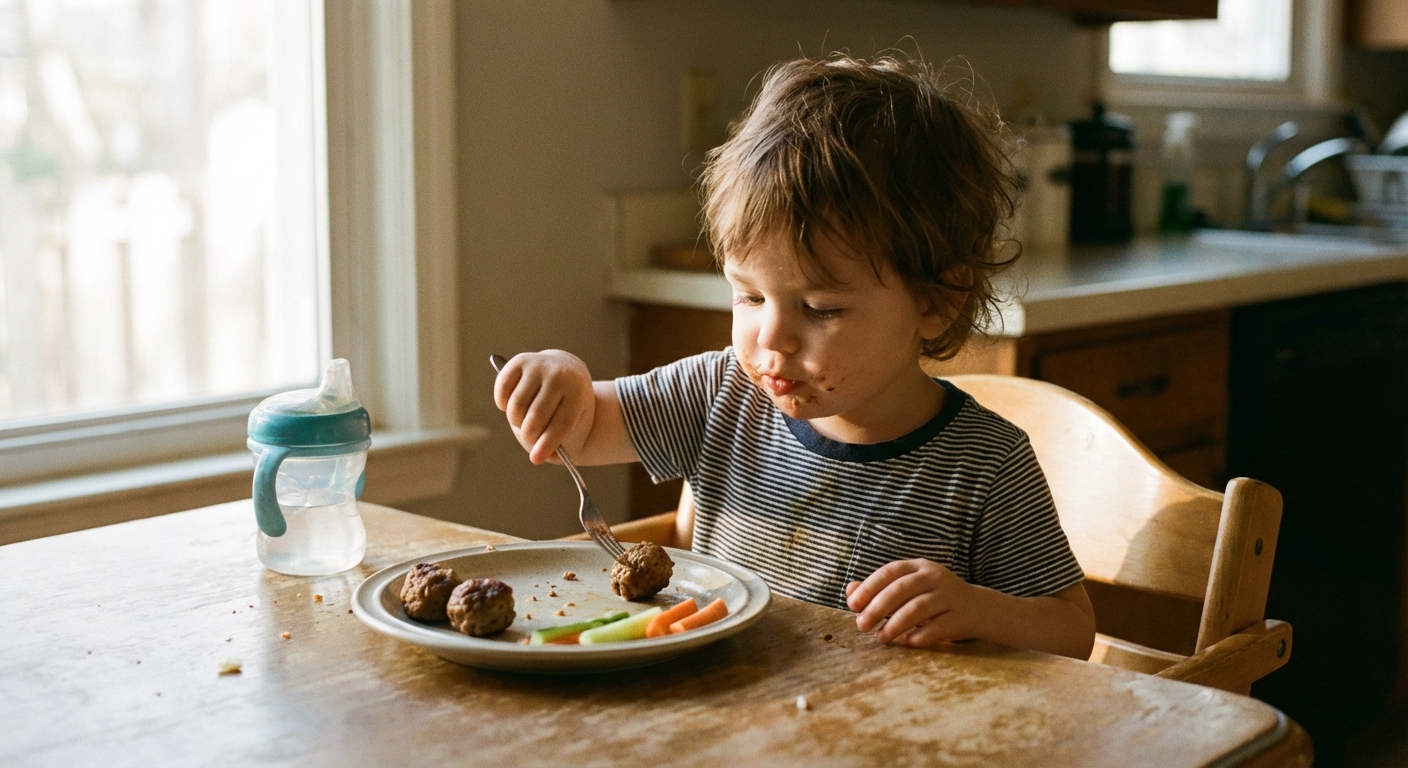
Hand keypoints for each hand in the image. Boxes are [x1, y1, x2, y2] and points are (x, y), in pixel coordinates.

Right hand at [492, 350, 594, 464]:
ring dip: (516, 421)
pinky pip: (502, 390)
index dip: (547, 444)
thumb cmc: (567, 407)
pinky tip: (511, 405)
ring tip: (524, 420)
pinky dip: (503, 404)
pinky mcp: (520, 361)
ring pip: (516, 406)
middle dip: (530, 436)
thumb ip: (557, 444)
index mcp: (578, 393)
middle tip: (531, 438)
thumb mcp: (572, 424)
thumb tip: (538, 457)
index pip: (561, 423)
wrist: (569, 374)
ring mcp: (539, 365)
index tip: (536, 460)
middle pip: (536, 416)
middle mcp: (560, 375)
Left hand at [845, 559, 985, 647]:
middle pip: (901, 589)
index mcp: (918, 566)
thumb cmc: (934, 598)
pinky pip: (937, 627)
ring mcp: (949, 596)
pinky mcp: (960, 617)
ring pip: (918, 608)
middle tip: (861, 626)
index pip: (890, 572)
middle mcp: (934, 577)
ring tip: (881, 637)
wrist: (979, 608)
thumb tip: (849, 591)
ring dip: (895, 624)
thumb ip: (879, 589)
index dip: (869, 587)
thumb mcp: (908, 588)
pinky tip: (906, 642)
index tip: (853, 605)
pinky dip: (918, 636)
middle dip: (877, 608)